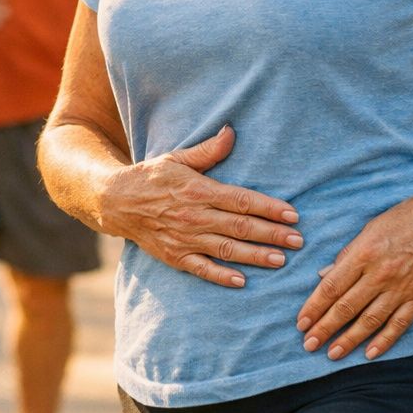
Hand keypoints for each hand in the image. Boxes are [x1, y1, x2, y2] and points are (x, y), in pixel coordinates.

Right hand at [100, 126, 302, 287]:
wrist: (114, 201)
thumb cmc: (151, 176)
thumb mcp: (177, 158)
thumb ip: (208, 150)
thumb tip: (231, 132)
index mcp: (199, 190)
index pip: (241, 200)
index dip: (269, 208)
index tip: (292, 214)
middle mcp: (194, 216)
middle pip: (240, 227)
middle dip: (272, 234)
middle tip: (298, 241)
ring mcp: (184, 239)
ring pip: (226, 250)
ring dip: (255, 256)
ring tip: (280, 261)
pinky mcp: (175, 256)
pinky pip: (201, 269)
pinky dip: (221, 276)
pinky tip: (242, 281)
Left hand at [296, 180, 412, 360]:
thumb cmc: (406, 218)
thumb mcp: (370, 228)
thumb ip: (347, 254)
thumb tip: (324, 276)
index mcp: (364, 253)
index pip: (331, 287)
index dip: (314, 307)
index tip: (301, 322)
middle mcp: (380, 274)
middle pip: (346, 307)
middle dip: (324, 328)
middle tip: (308, 344)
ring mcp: (402, 288)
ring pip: (369, 320)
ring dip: (348, 340)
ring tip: (332, 354)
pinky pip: (399, 324)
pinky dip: (384, 341)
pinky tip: (369, 354)